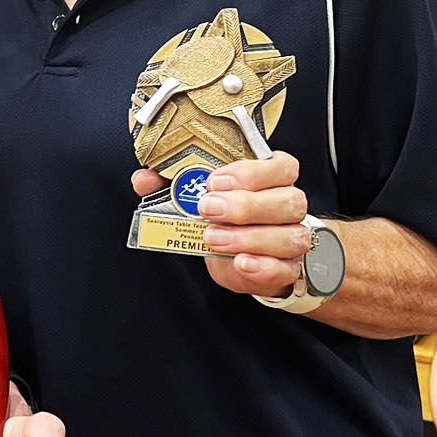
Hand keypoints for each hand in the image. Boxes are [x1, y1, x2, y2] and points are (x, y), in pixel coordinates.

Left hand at [134, 151, 309, 298]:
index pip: (280, 166)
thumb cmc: (223, 218)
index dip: (251, 172)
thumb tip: (144, 179)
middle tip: (208, 209)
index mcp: (273, 178)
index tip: (214, 181)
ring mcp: (292, 238)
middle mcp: (288, 206)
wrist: (240, 260)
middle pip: (287, 200)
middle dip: (245, 205)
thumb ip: (173, 183)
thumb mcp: (198, 195)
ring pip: (289, 235)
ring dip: (248, 237)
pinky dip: (263, 266)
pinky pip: (285, 269)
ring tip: (213, 238)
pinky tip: (241, 262)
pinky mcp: (286, 269)